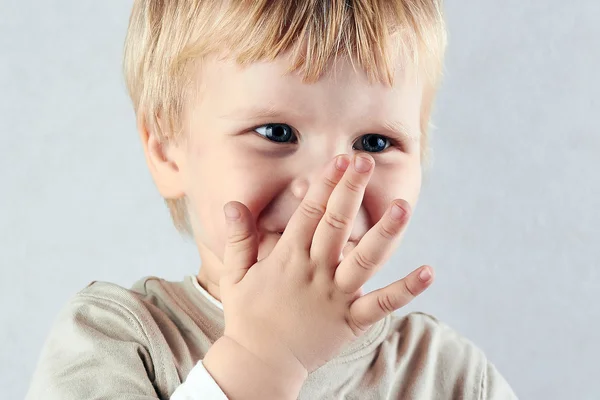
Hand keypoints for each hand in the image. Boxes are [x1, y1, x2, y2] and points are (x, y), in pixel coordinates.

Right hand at [206, 153, 433, 396]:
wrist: (260, 364)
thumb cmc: (247, 317)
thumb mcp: (235, 275)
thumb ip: (239, 238)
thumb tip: (232, 203)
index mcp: (288, 258)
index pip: (309, 213)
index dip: (325, 184)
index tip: (340, 160)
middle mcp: (315, 272)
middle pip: (336, 225)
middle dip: (351, 191)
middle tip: (365, 162)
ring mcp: (335, 296)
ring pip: (365, 259)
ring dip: (384, 232)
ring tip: (402, 206)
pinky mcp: (351, 320)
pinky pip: (382, 304)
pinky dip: (405, 290)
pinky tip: (428, 272)